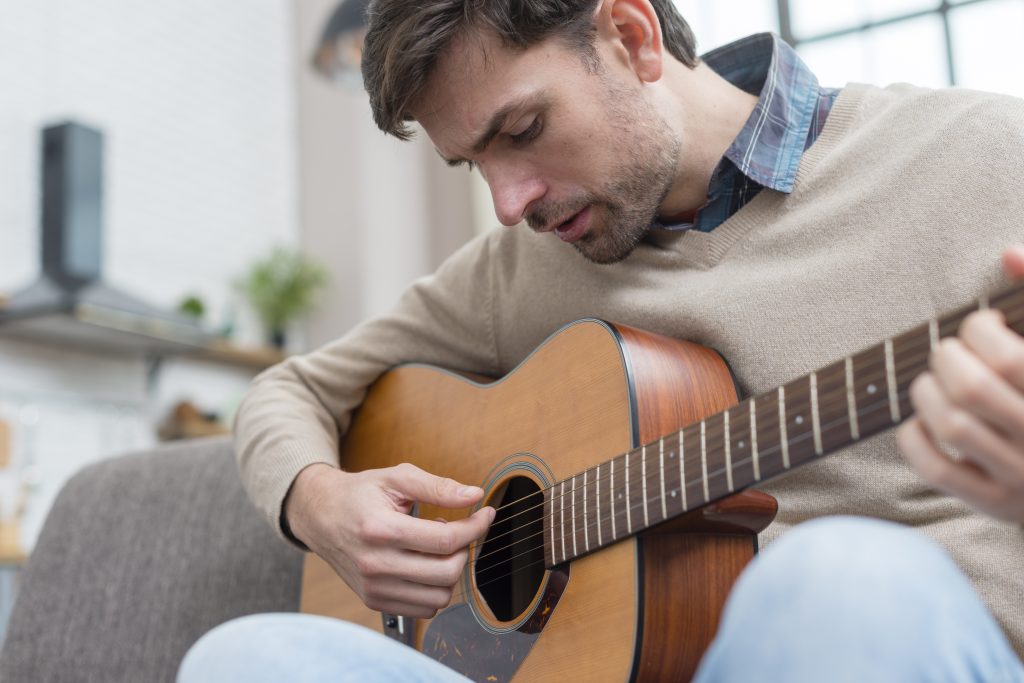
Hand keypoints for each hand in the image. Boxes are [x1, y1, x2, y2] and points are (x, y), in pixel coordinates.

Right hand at [285, 462, 493, 617]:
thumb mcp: (396, 478)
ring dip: (451, 571)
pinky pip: (423, 609)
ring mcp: (374, 587)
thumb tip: (474, 494)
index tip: (485, 514)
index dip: (475, 526)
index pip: (446, 540)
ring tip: (438, 547)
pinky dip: (434, 589)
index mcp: (381, 530)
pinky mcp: (374, 601)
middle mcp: (376, 564)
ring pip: (439, 597)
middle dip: (465, 549)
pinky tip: (425, 564)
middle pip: (447, 572)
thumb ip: (437, 486)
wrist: (320, 516)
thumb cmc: (359, 494)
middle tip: (460, 530)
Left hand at [897, 246, 1023, 522]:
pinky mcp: (999, 505)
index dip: (978, 328)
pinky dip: (914, 439)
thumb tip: (1009, 253)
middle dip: (945, 357)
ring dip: (925, 393)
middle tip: (950, 352)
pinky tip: (921, 422)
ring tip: (932, 382)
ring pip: (952, 426)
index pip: (1009, 357)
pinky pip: (938, 471)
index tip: (982, 326)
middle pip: (973, 388)